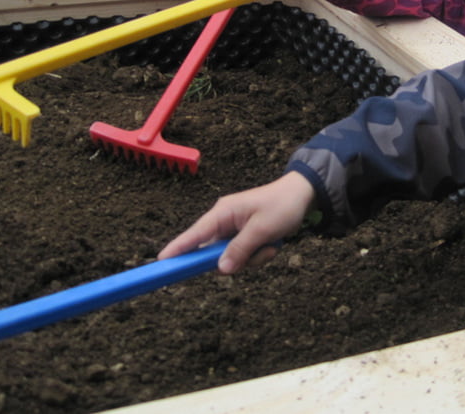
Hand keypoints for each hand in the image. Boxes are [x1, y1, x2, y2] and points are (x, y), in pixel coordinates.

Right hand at [158, 171, 315, 272]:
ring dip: (252, 258)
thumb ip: (240, 249)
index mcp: (222, 213)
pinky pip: (243, 256)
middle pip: (214, 254)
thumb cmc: (282, 205)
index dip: (177, 249)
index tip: (162, 262)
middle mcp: (223, 221)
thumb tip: (220, 269)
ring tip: (270, 245)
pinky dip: (258, 255)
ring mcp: (233, 230)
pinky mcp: (243, 237)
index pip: (194, 235)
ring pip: (231, 258)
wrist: (302, 195)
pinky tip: (272, 245)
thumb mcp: (262, 229)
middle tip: (259, 251)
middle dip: (237, 259)